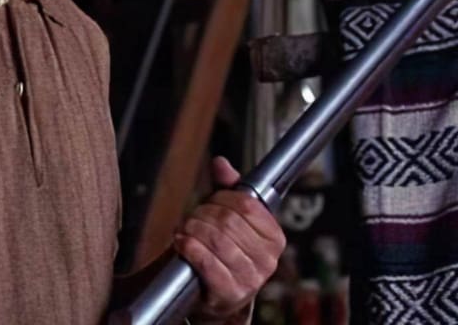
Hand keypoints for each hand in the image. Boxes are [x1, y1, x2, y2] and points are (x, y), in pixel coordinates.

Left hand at [172, 157, 285, 322]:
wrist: (217, 292)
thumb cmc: (226, 250)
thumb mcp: (231, 218)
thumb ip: (228, 189)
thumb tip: (220, 164)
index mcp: (274, 238)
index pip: (248, 206)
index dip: (223, 198)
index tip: (211, 201)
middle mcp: (268, 260)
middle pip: (229, 222)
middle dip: (204, 215)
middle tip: (193, 217)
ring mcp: (251, 279)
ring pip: (217, 241)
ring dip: (193, 230)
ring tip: (185, 230)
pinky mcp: (230, 293)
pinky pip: (207, 263)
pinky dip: (190, 248)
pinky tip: (183, 243)